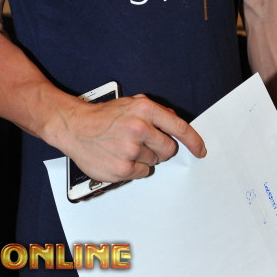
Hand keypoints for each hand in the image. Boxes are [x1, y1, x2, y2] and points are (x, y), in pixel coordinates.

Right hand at [60, 93, 205, 182]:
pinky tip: (120, 157)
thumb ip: (155, 112)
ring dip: (144, 157)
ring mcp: (130, 150)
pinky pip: (142, 173)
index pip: (179, 127)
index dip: (194, 141)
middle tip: (144, 143)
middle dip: (161, 148)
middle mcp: (139, 128)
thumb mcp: (131, 104)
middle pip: (168, 149)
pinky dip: (135, 168)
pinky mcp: (122, 169)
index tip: (201, 150)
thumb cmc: (103, 116)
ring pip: (154, 162)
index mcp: (144, 110)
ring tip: (125, 147)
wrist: (75, 126)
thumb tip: (174, 121)